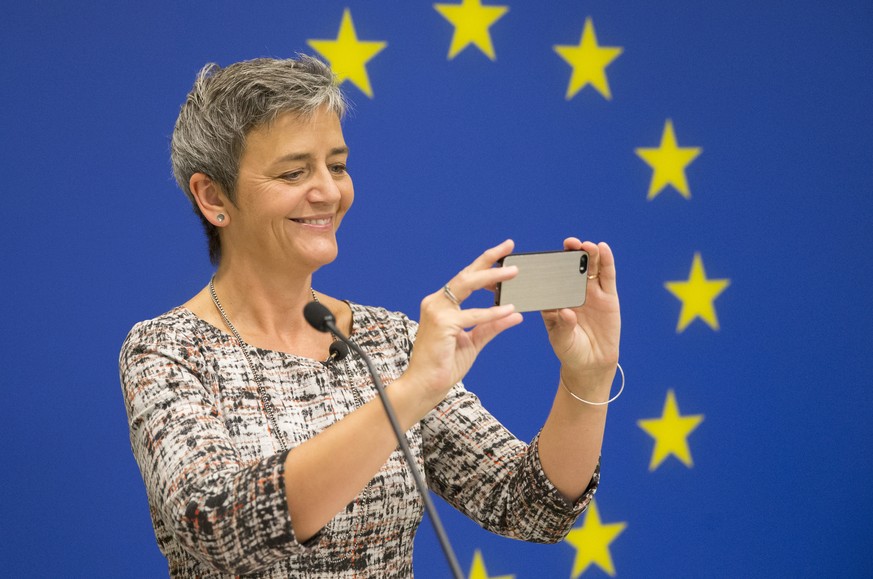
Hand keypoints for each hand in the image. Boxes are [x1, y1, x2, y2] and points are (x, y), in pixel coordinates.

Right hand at [405, 239, 523, 404]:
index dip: (484, 264)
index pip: (465, 279)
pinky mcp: (442, 324)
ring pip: (467, 286)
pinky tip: (509, 310)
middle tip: (508, 247)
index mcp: (441, 305)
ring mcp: (437, 311)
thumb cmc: (444, 365)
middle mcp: (436, 303)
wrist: (425, 386)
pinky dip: (492, 312)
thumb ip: (492, 326)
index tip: (503, 253)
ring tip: (514, 272)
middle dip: (488, 259)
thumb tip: (515, 315)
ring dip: (492, 277)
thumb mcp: (473, 342)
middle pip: (466, 274)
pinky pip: (472, 315)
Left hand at [542, 238, 620, 384]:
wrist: (591, 363)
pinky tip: (604, 248)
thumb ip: (563, 326)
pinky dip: (606, 261)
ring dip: (589, 253)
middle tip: (569, 243)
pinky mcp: (608, 296)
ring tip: (587, 245)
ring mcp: (591, 292)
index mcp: (556, 298)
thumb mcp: (561, 340)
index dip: (550, 264)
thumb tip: (566, 312)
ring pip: (590, 267)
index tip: (547, 255)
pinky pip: (608, 275)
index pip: (551, 277)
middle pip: (571, 267)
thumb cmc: (570, 350)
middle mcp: (572, 291)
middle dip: (571, 253)